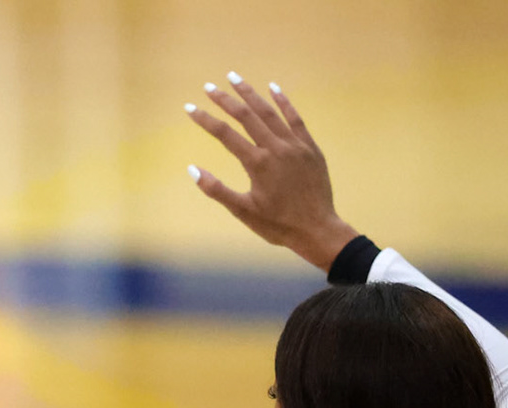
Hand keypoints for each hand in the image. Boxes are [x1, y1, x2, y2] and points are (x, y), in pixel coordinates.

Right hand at [185, 75, 356, 271]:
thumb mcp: (243, 211)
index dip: (205, 120)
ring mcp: (295, 145)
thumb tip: (192, 169)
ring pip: (269, 112)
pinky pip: (295, 118)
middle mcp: (275, 148)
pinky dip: (283, 102)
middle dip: (225, 99)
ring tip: (235, 78)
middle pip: (246, 116)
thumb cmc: (277, 225)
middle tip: (209, 86)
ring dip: (251, 94)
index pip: (225, 135)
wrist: (317, 229)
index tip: (190, 108)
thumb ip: (217, 189)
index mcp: (257, 163)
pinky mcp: (310, 147)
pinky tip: (273, 88)